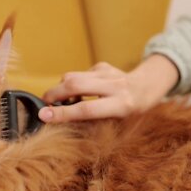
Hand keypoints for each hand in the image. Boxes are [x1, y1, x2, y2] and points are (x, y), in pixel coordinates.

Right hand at [38, 55, 178, 122]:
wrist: (147, 88)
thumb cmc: (132, 114)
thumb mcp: (119, 124)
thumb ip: (94, 123)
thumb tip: (64, 123)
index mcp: (122, 105)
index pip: (87, 109)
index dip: (63, 114)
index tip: (44, 116)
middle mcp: (115, 86)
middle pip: (75, 84)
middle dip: (53, 94)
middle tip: (44, 105)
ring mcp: (108, 72)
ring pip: (73, 76)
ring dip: (60, 88)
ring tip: (59, 101)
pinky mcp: (102, 65)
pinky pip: (79, 74)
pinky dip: (72, 84)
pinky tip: (79, 93)